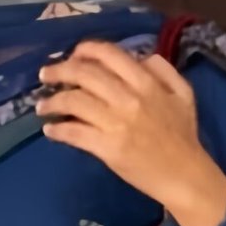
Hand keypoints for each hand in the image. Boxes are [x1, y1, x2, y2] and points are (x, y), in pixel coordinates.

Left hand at [40, 40, 225, 225]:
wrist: (184, 175)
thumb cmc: (183, 135)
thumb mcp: (182, 92)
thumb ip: (162, 69)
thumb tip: (139, 58)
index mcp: (146, 82)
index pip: (109, 55)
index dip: (85, 50)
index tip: (73, 55)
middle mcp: (128, 98)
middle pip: (85, 75)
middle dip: (60, 71)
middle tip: (46, 75)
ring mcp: (116, 124)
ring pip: (75, 102)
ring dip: (53, 102)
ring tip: (42, 106)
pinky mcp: (108, 149)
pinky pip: (76, 133)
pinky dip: (58, 130)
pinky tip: (50, 130)